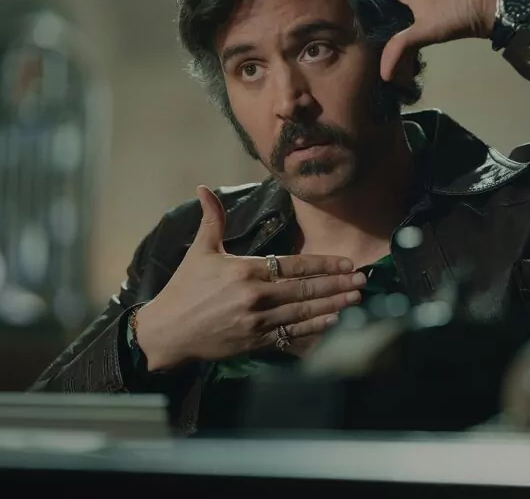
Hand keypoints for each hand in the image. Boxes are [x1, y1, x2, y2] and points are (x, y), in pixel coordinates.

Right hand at [135, 186, 364, 369]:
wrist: (166, 333)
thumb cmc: (184, 290)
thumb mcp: (199, 251)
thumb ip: (211, 220)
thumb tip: (204, 188)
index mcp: (244, 271)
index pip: (293, 266)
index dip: (323, 264)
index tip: (347, 263)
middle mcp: (254, 296)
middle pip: (305, 289)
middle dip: (337, 284)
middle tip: (363, 280)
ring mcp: (256, 321)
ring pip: (303, 313)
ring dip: (333, 305)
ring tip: (355, 299)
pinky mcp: (255, 342)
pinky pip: (291, 335)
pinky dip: (314, 330)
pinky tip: (333, 323)